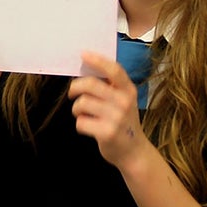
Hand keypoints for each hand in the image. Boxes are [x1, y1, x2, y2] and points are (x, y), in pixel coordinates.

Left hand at [68, 49, 146, 168]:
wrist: (134, 152)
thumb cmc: (123, 123)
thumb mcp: (124, 101)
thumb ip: (110, 87)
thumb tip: (86, 69)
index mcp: (128, 90)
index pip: (113, 70)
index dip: (97, 60)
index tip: (83, 55)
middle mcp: (124, 102)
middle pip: (90, 85)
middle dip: (75, 88)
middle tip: (73, 93)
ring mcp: (116, 118)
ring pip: (82, 103)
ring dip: (77, 109)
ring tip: (83, 114)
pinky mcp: (107, 133)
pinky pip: (81, 122)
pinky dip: (80, 124)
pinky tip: (88, 127)